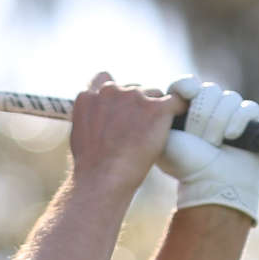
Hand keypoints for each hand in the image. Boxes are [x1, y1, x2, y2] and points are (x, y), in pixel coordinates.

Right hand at [69, 73, 181, 197]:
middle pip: (133, 88)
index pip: (105, 79)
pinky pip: (177, 100)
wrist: (102, 180)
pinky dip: (179, 108)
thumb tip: (103, 119)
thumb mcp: (79, 135)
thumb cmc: (90, 167)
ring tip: (150, 136)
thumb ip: (92, 117)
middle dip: (137, 105)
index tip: (121, 107)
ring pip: (154, 94)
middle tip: (137, 131)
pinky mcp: (156, 108)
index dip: (116, 92)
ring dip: (155, 110)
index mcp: (89, 96)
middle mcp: (111, 90)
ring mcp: (134, 97)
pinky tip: (179, 118)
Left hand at [156, 76, 258, 223]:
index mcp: (184, 110)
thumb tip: (168, 92)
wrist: (212, 184)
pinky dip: (239, 121)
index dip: (186, 86)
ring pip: (229, 98)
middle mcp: (207, 108)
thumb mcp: (164, 139)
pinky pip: (248, 108)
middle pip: (209, 89)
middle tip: (199, 139)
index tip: (187, 94)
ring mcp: (230, 113)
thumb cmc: (186, 165)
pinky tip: (231, 137)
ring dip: (219, 123)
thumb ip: (160, 113)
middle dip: (203, 115)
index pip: (186, 84)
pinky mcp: (250, 120)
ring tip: (215, 145)